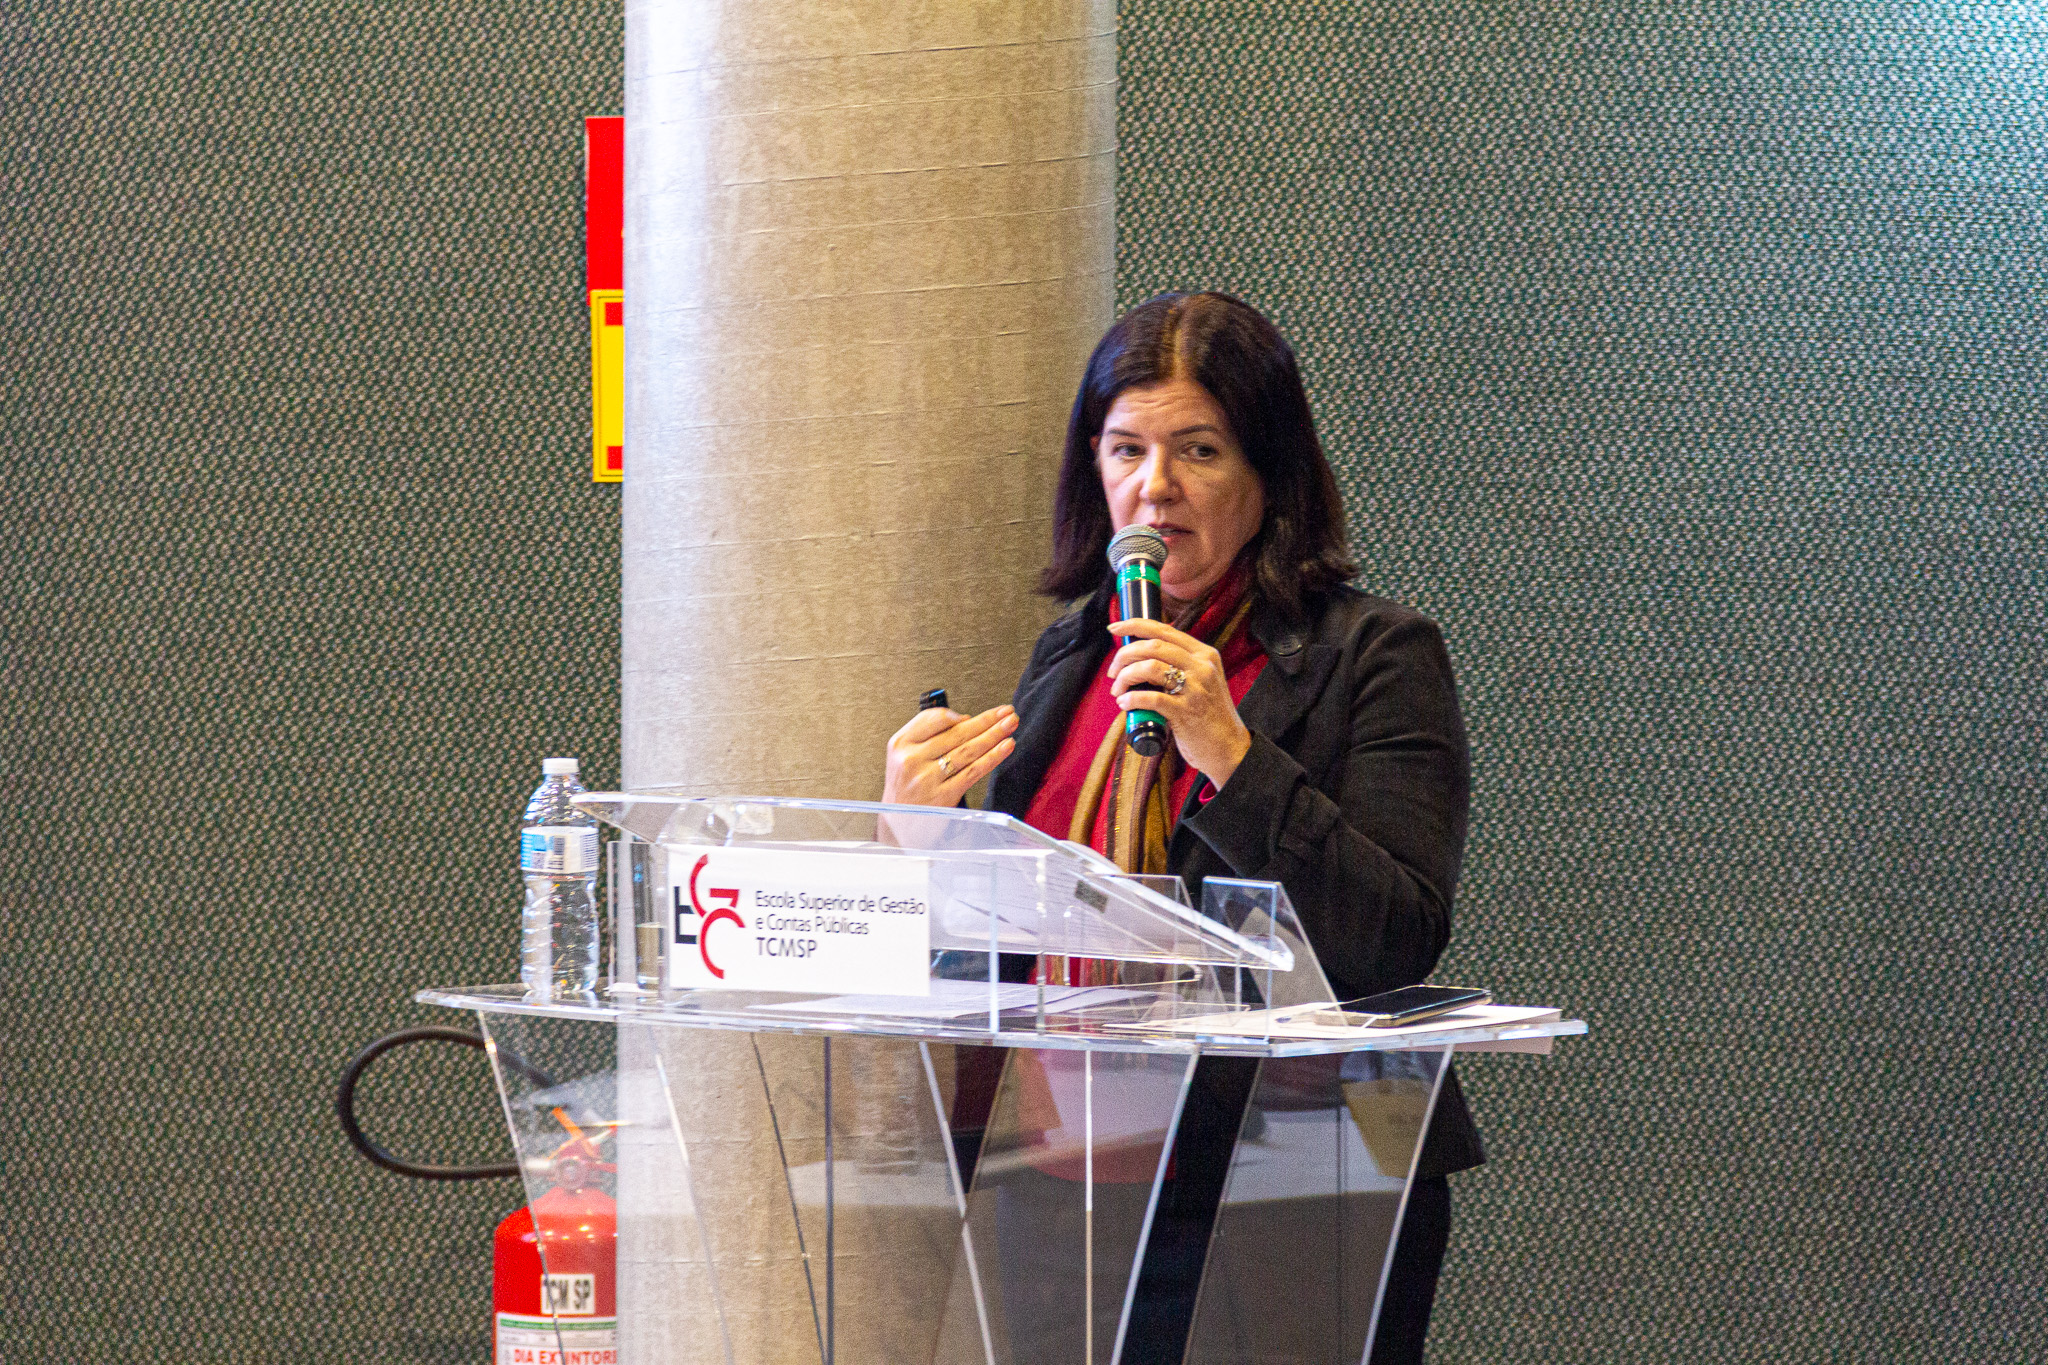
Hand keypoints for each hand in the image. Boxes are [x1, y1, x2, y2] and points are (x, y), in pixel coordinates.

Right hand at [882, 704, 1016, 805]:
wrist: (898, 822)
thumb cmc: (905, 786)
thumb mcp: (903, 755)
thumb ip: (928, 734)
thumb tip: (964, 721)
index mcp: (901, 743)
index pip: (933, 719)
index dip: (958, 715)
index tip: (977, 714)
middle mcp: (912, 759)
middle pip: (956, 733)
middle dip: (987, 720)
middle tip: (1006, 712)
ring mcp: (927, 778)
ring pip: (967, 750)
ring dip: (993, 735)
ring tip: (1010, 724)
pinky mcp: (943, 796)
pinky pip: (973, 772)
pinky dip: (992, 757)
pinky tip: (1005, 747)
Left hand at [1107, 619, 1250, 787]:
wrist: (1230, 748)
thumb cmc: (1208, 715)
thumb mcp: (1202, 680)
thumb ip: (1179, 665)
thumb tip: (1139, 657)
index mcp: (1204, 654)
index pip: (1164, 630)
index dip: (1134, 625)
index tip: (1114, 628)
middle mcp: (1202, 667)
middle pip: (1152, 646)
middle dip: (1124, 655)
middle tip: (1113, 672)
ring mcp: (1195, 689)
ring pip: (1149, 667)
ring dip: (1125, 677)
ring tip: (1118, 691)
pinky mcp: (1186, 712)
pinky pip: (1151, 698)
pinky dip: (1131, 699)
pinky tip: (1124, 704)